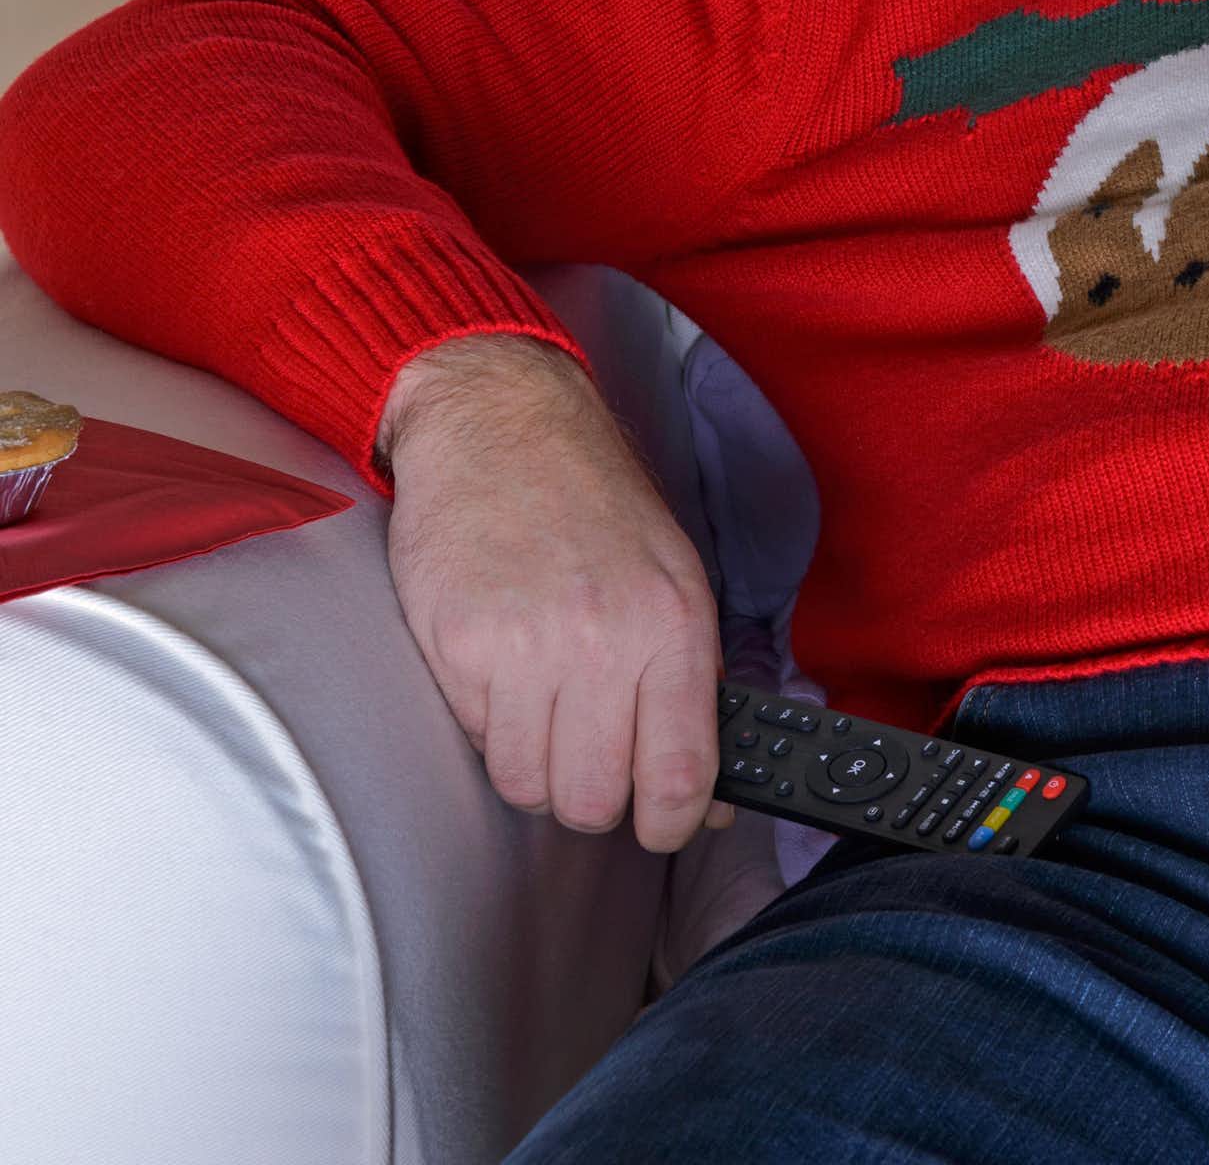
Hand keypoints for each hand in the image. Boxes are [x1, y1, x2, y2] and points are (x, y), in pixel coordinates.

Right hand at [376, 334, 736, 852]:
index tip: (661, 824)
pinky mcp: (456, 647)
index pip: (682, 776)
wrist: (502, 424)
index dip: (671, 822)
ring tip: (541, 701)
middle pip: (594, 802)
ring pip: (528, 786)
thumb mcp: (675, 575)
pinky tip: (500, 668)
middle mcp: (605, 640)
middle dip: (592, 792)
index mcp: (674, 623)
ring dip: (534, 762)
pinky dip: (487, 724)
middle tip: (587, 745)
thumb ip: (694, 685)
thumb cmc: (596, 504)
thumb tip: (712, 800)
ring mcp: (525, 647)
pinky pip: (476, 741)